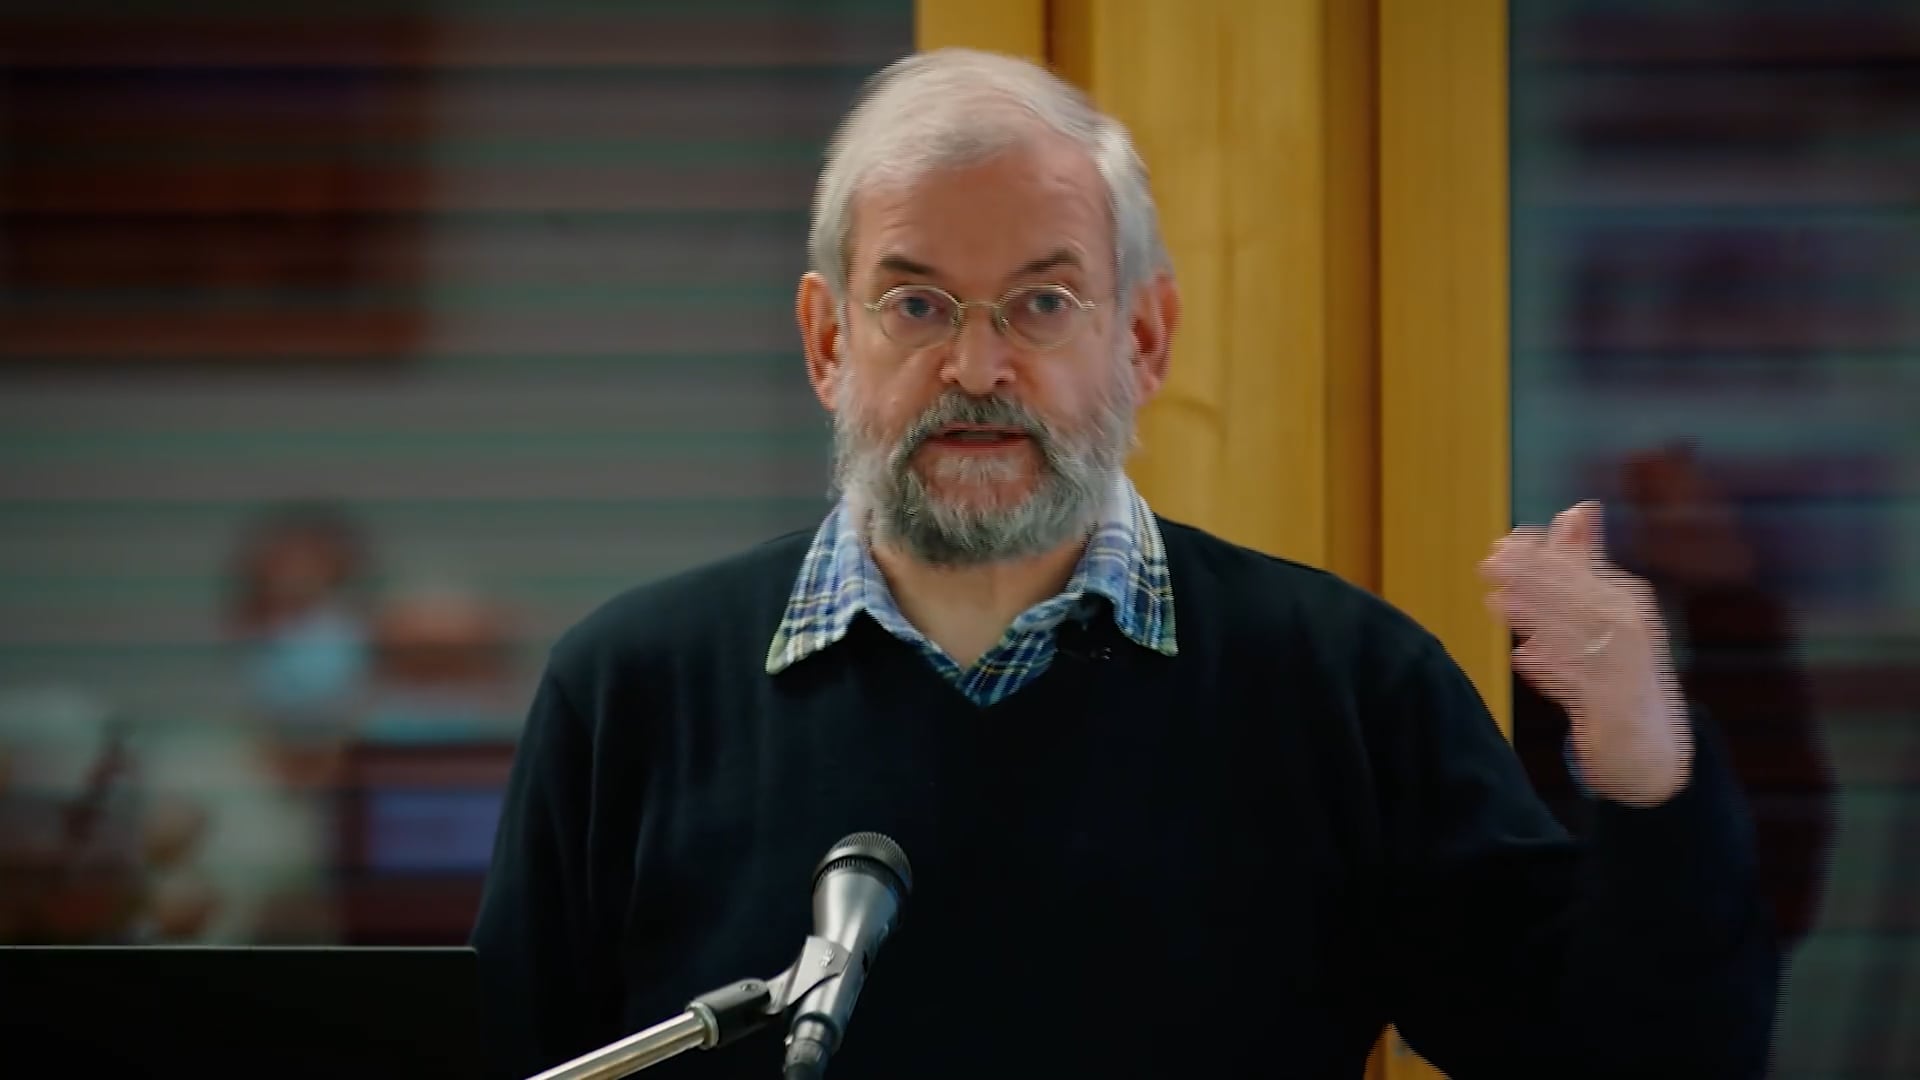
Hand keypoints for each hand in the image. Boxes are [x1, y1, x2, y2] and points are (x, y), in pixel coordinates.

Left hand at [1479, 501, 1692, 806]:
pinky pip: (1576, 679)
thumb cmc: (1617, 666)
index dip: (1540, 556)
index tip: (1504, 544)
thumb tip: (1578, 509)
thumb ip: (1586, 565)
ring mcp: (1623, 665)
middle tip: (1489, 565)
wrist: (1646, 743)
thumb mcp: (1606, 612)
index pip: (1580, 570)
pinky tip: (1523, 657)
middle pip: (1573, 596)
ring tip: (1498, 603)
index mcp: (1629, 602)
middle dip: (1530, 579)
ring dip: (1533, 617)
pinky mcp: (1612, 702)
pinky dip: (1549, 667)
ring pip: (1571, 633)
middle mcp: (1631, 628)